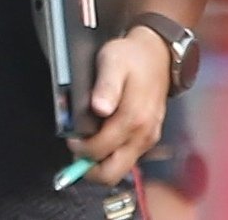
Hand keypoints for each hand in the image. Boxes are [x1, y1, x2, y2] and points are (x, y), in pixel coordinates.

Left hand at [69, 27, 170, 185]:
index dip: (80, 149)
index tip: (69, 138)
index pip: (101, 150)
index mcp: (133, 118)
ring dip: (100, 162)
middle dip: (90, 168)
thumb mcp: (112, 62)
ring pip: (121, 167)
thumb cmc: (131, 58)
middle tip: (75, 151)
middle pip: (113, 172)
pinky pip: (128, 157)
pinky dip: (111, 155)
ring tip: (85, 143)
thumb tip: (99, 108)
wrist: (158, 55)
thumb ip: (106, 87)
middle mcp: (143, 134)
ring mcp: (148, 138)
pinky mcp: (149, 137)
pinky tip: (100, 138)